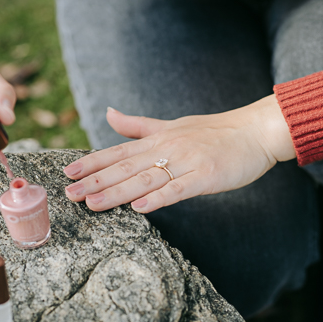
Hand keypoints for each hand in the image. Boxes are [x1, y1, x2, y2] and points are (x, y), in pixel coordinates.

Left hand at [62, 95, 295, 214]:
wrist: (254, 131)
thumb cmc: (215, 131)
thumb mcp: (172, 125)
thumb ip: (138, 124)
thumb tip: (108, 113)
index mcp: (159, 138)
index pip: (119, 151)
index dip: (93, 162)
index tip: (67, 172)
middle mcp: (168, 148)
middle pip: (126, 167)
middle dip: (95, 181)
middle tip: (69, 194)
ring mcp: (186, 161)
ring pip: (145, 179)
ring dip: (117, 192)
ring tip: (92, 204)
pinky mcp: (205, 175)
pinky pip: (178, 189)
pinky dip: (158, 198)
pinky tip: (140, 208)